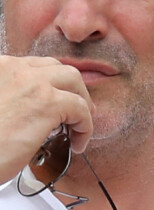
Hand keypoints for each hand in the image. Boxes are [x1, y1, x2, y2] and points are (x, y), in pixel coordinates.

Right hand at [0, 55, 92, 183]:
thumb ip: (11, 97)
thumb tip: (33, 110)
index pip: (33, 66)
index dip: (48, 83)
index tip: (54, 100)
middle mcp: (14, 69)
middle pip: (57, 68)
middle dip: (70, 86)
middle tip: (74, 108)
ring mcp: (33, 84)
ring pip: (74, 80)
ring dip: (82, 101)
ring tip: (79, 124)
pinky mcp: (48, 104)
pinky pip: (81, 109)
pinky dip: (85, 126)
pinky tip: (78, 142)